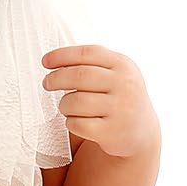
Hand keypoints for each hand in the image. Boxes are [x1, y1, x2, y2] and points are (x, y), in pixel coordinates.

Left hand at [40, 45, 160, 158]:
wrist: (141, 131)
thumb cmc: (118, 97)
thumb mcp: (115, 73)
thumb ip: (91, 63)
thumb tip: (52, 60)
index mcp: (123, 65)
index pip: (87, 53)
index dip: (62, 56)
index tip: (45, 62)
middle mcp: (125, 85)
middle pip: (79, 75)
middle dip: (56, 79)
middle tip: (47, 83)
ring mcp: (121, 109)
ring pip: (76, 101)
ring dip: (64, 104)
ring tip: (65, 106)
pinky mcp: (112, 132)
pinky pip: (78, 124)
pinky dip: (71, 122)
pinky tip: (76, 121)